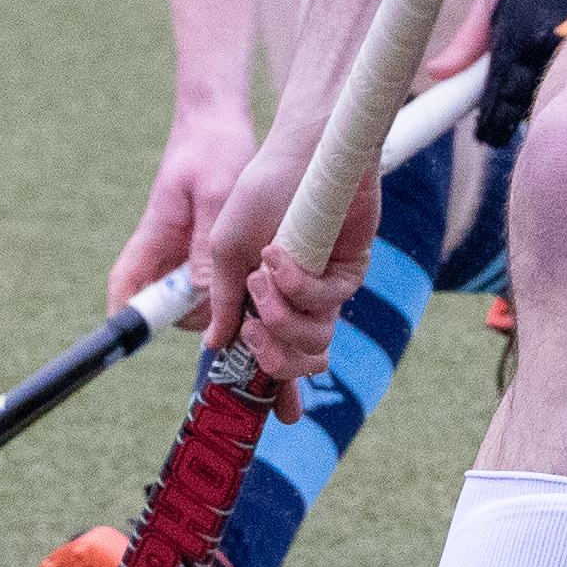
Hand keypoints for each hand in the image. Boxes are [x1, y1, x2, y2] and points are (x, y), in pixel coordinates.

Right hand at [109, 92, 253, 316]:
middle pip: (160, 301)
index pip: (125, 285)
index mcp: (156, 234)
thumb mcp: (216, 194)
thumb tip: (202, 294)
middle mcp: (166, 246)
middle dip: (185, 317)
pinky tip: (255, 282)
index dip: (126, 317)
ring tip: (249, 299)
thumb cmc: (213, 146)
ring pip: (187, 293)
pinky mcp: (205, 240)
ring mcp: (184, 245)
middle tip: (226, 318)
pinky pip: (208, 276)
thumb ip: (207, 244)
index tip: (138, 341)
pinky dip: (226, 286)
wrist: (219, 117)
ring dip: (211, 303)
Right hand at [194, 105, 380, 390]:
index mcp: (265, 300)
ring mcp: (324, 287)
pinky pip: (325, 303)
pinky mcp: (350, 272)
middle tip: (253, 332)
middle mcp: (297, 300)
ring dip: (279, 318)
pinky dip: (296, 286)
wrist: (300, 152)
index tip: (265, 414)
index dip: (270, 390)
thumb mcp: (226, 249)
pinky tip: (278, 255)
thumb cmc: (257, 192)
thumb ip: (222, 298)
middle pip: (296, 363)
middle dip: (272, 358)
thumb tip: (216, 345)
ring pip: (313, 342)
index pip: (269, 355)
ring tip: (262, 279)